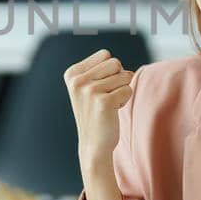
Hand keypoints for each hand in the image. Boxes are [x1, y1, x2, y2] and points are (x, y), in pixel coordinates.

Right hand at [64, 49, 132, 180]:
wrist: (93, 144)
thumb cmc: (95, 111)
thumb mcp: (88, 85)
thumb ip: (100, 68)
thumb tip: (117, 63)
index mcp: (72, 73)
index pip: (105, 54)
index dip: (109, 71)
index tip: (98, 88)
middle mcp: (78, 81)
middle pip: (115, 63)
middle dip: (118, 79)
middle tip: (106, 96)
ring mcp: (89, 91)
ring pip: (124, 76)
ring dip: (121, 91)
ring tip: (108, 104)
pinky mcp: (103, 102)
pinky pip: (128, 90)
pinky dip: (124, 101)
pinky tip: (112, 112)